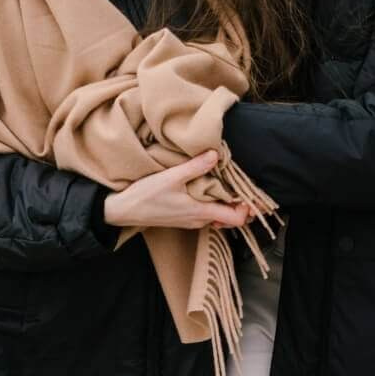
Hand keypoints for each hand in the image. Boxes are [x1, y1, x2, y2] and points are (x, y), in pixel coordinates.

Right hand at [103, 152, 250, 229]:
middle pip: (229, 217)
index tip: (250, 192)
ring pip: (217, 215)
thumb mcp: (171, 177)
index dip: (247, 207)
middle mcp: (199, 220)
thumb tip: (215, 154)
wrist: (124, 211)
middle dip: (239, 203)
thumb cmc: (146, 195)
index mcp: (200, 212)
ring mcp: (191, 221)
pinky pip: (206, 213)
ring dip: (224, 202)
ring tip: (226, 182)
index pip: (236, 219)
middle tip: (243, 183)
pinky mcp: (183, 218)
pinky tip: (207, 188)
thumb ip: (195, 167)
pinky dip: (212, 202)